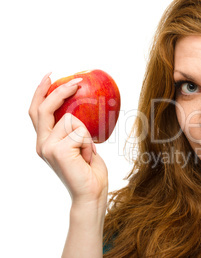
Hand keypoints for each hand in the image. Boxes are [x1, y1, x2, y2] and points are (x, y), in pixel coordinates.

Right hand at [29, 72, 107, 205]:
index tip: (51, 76)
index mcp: (45, 142)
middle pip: (43, 108)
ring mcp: (47, 147)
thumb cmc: (90, 172)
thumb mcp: (82, 146)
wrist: (91, 194)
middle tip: (77, 82)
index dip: (41, 92)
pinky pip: (80, 131)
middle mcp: (42, 143)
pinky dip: (89, 142)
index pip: (37, 111)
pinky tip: (87, 158)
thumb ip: (75, 132)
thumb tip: (82, 113)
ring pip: (71, 120)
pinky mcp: (57, 150)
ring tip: (86, 153)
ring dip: (86, 135)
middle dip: (59, 91)